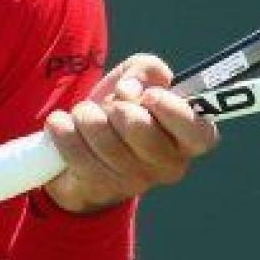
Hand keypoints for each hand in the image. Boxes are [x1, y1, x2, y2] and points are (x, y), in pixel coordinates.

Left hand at [43, 54, 218, 213]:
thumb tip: (130, 90)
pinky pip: (77, 153)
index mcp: (189, 138)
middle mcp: (169, 165)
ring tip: (84, 114)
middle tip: (110, 105)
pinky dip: (63, 131)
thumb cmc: (122, 108)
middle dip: (115, 107)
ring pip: (104, 139)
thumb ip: (146, 70)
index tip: (148, 95)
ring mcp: (135, 182)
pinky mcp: (101, 189)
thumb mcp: (138, 79)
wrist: (87, 146)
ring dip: (86, 116)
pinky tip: (61, 125)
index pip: (198, 133)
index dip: (172, 112)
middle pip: (140, 128)